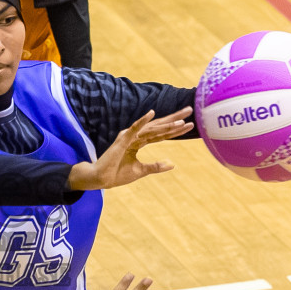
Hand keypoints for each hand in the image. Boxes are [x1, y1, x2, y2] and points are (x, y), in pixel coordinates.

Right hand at [68, 109, 191, 190]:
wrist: (100, 179)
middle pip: (159, 126)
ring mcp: (129, 137)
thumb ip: (156, 166)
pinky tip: (151, 113)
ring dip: (166, 123)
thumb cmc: (117, 174)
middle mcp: (136, 136)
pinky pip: (134, 129)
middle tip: (190, 110)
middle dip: (175, 119)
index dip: (175, 129)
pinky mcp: (122, 140)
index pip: (161, 134)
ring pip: (152, 128)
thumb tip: (172, 164)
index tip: (190, 124)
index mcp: (139, 142)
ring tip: (181, 118)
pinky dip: (142, 121)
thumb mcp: (140, 170)